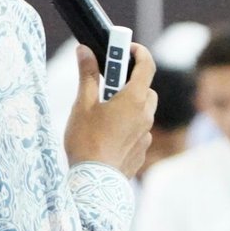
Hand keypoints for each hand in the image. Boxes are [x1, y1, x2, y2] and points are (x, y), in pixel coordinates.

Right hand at [65, 43, 157, 178]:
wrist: (93, 183)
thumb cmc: (86, 141)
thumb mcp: (83, 104)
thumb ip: (88, 75)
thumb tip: (84, 51)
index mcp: (134, 99)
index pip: (147, 65)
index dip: (138, 52)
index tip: (126, 47)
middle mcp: (146, 115)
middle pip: (145, 89)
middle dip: (129, 83)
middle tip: (107, 84)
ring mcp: (146, 135)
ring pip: (143, 111)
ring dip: (129, 105)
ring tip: (104, 112)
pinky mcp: (142, 151)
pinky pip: (139, 130)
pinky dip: (128, 125)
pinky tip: (108, 134)